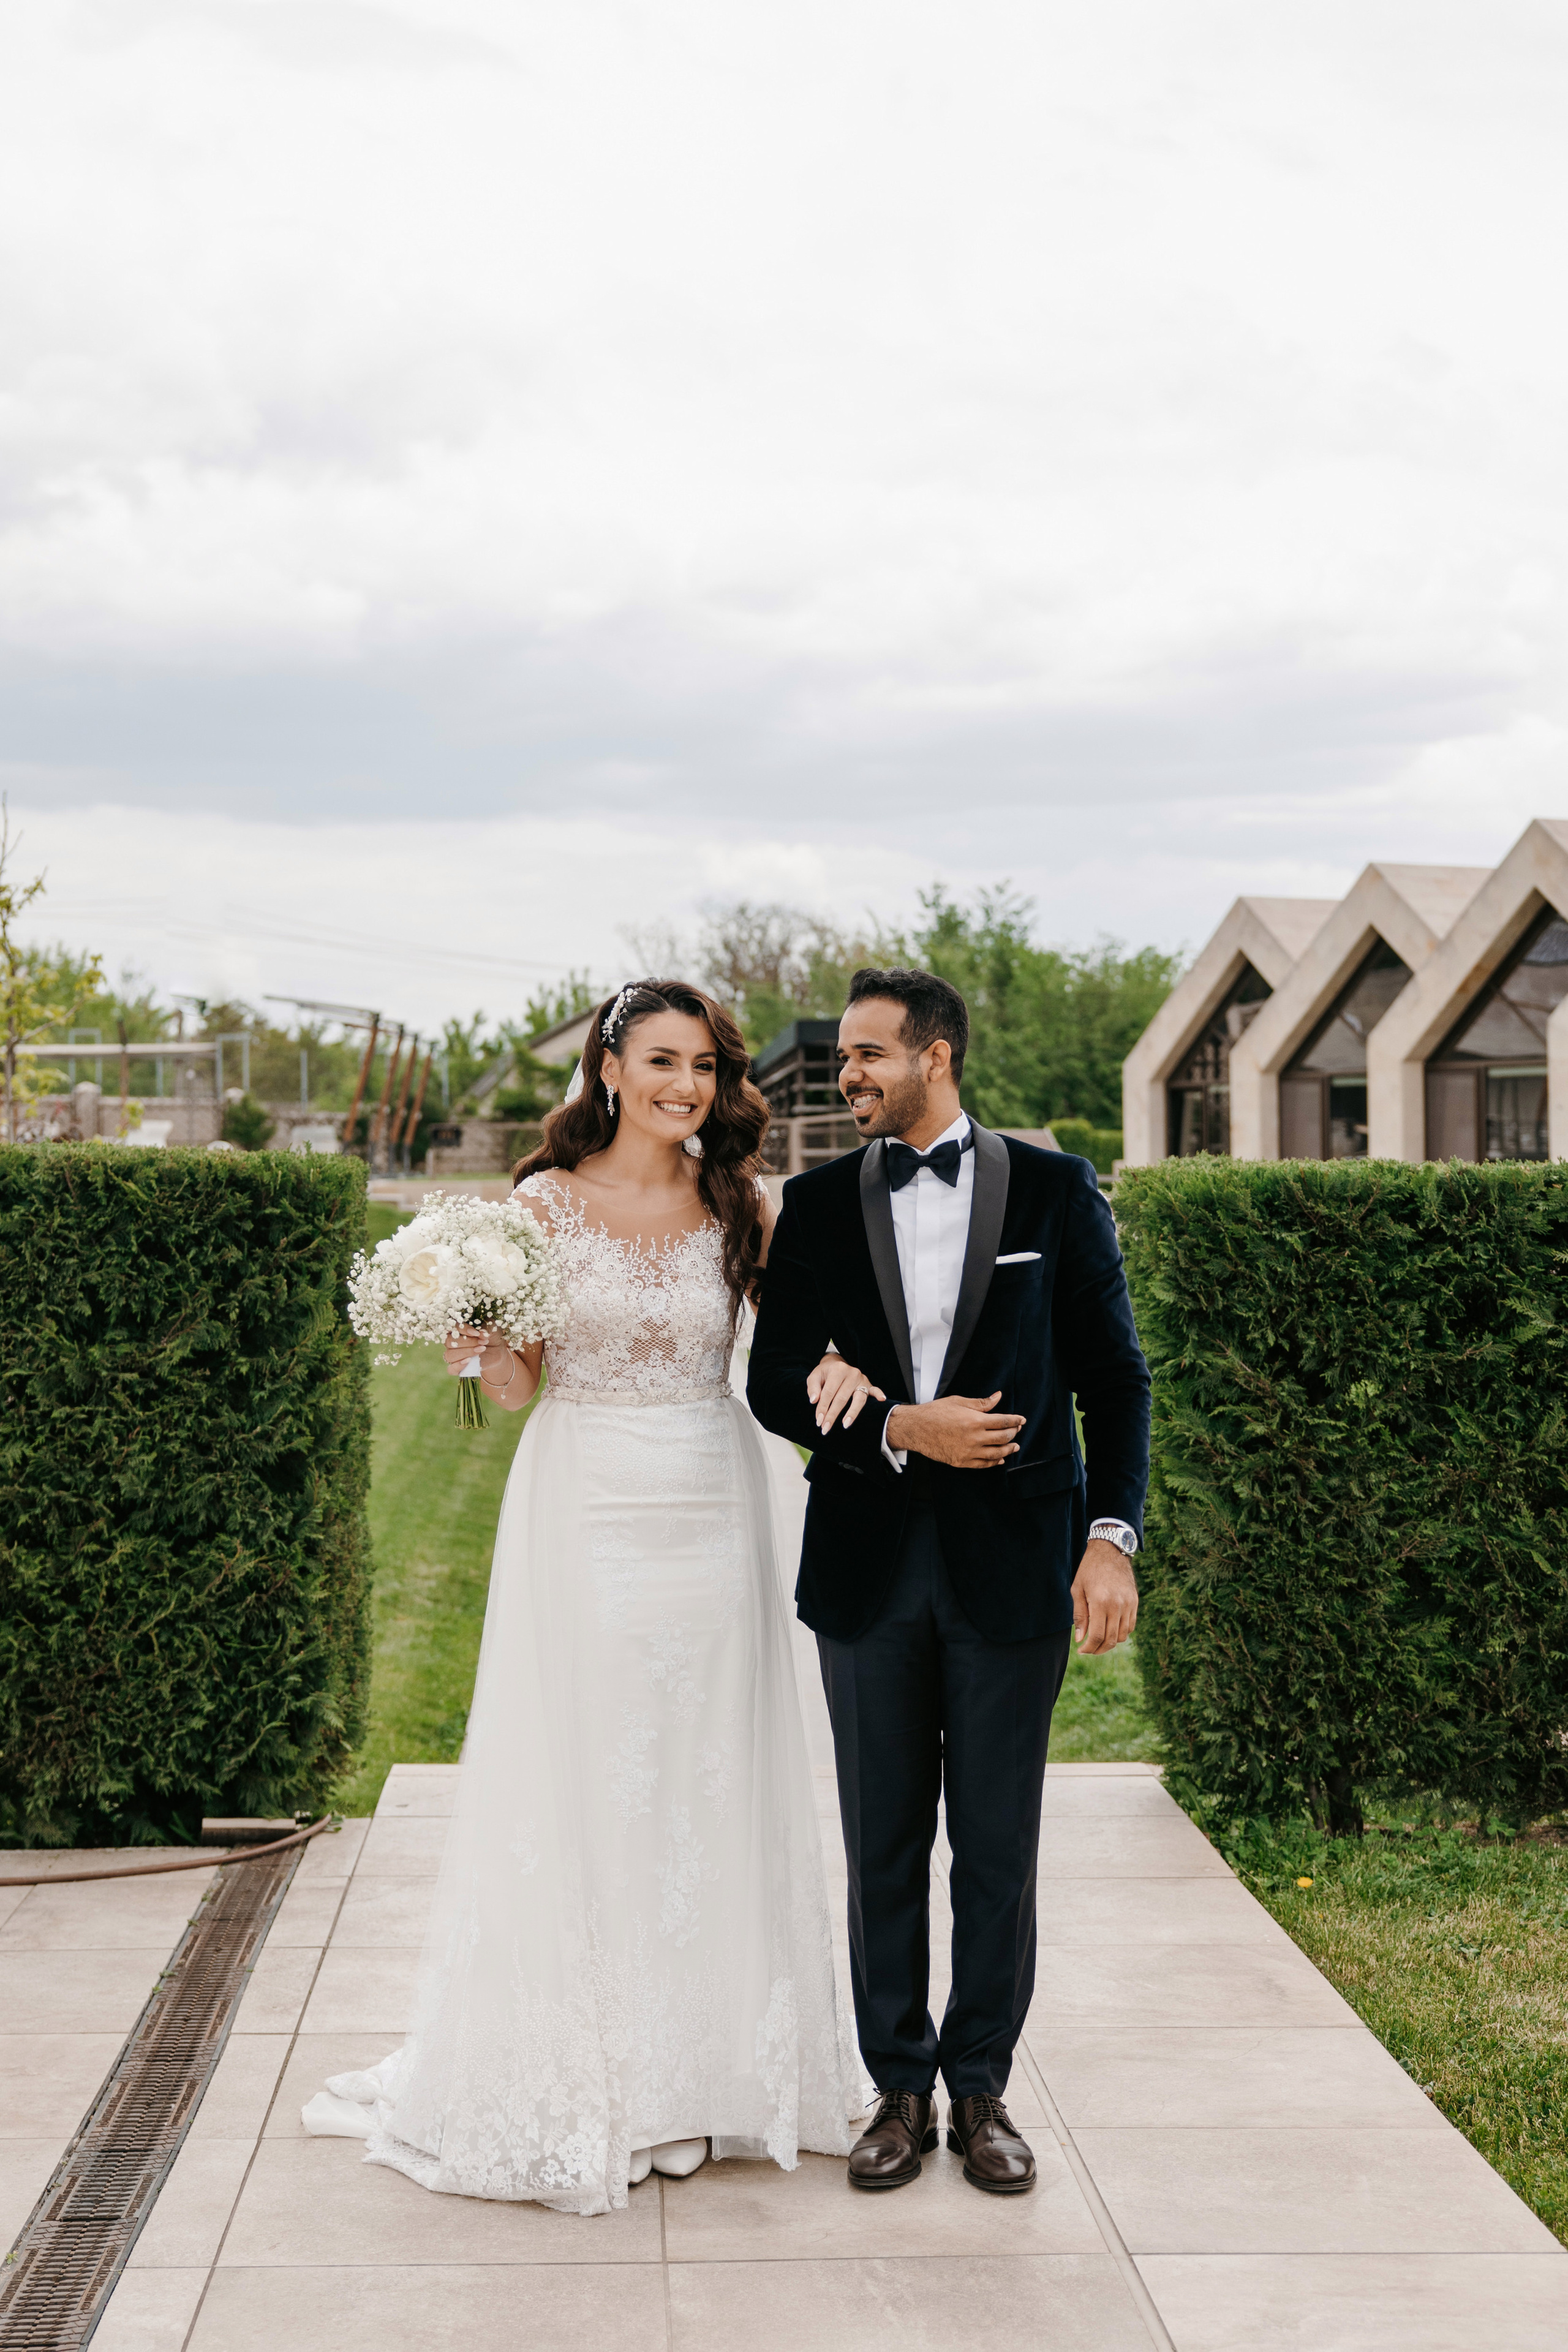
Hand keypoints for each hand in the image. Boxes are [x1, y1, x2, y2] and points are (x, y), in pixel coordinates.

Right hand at [442, 1323, 512, 1385]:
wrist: (496, 1349)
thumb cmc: (491, 1334)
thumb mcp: (492, 1327)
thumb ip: (486, 1328)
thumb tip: (482, 1333)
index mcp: (456, 1328)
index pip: (452, 1327)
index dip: (463, 1330)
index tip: (476, 1333)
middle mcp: (451, 1341)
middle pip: (449, 1342)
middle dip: (468, 1342)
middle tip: (483, 1342)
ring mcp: (452, 1354)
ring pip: (450, 1355)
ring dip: (466, 1353)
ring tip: (481, 1349)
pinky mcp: (457, 1367)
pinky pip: (451, 1369)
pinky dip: (458, 1366)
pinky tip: (469, 1361)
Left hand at [807, 1354, 886, 1434]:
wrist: (836, 1364)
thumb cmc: (824, 1374)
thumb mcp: (814, 1376)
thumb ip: (812, 1387)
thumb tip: (814, 1401)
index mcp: (837, 1370)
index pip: (829, 1392)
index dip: (823, 1407)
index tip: (818, 1421)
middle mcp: (851, 1373)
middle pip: (842, 1398)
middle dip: (833, 1415)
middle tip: (825, 1428)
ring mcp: (862, 1379)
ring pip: (858, 1398)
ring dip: (852, 1413)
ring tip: (845, 1424)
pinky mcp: (869, 1384)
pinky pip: (874, 1390)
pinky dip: (879, 1394)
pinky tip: (882, 1400)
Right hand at [884, 1393, 1024, 1468]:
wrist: (915, 1429)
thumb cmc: (935, 1412)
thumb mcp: (959, 1402)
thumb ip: (981, 1403)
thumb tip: (998, 1396)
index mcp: (975, 1421)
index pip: (1003, 1421)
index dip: (1015, 1420)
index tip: (1021, 1420)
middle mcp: (974, 1438)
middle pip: (1002, 1438)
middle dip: (1013, 1433)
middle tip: (1017, 1430)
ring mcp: (968, 1452)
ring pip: (996, 1454)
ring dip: (1008, 1450)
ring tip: (1014, 1446)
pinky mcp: (961, 1461)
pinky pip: (983, 1464)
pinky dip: (994, 1462)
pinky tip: (1000, 1459)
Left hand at [1071, 1538, 1138, 1653]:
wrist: (1110, 1551)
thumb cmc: (1089, 1570)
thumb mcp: (1077, 1590)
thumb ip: (1079, 1615)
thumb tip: (1080, 1639)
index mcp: (1101, 1602)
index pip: (1097, 1636)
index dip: (1089, 1648)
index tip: (1081, 1650)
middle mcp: (1117, 1605)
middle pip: (1111, 1640)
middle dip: (1098, 1649)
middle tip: (1089, 1649)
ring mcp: (1129, 1604)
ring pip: (1122, 1636)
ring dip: (1110, 1642)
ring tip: (1098, 1639)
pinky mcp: (1135, 1602)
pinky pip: (1131, 1626)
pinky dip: (1121, 1633)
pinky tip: (1110, 1628)